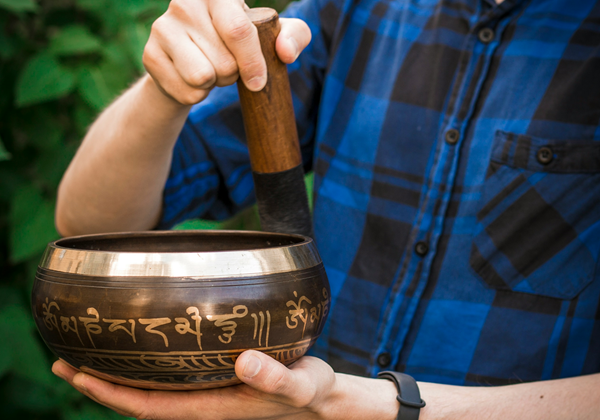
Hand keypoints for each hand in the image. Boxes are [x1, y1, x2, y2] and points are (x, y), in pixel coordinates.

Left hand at [52, 350, 343, 419]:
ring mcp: (206, 395)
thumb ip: (274, 376)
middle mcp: (202, 404)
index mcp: (212, 408)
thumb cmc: (310, 393)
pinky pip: (169, 380)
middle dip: (99, 385)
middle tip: (62, 361)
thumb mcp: (300, 384)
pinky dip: (144, 369)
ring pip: (151, 390)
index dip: (110, 394)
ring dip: (118, 377)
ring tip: (88, 355)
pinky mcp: (214, 383)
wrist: (320, 401)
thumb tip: (242, 361)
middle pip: (138, 400)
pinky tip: (140, 352)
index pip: (149, 406)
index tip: (77, 375)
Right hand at [143, 0, 311, 105]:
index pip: (238, 31)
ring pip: (203, 77)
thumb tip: (285, 52)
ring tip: (210, 69)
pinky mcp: (150, 55)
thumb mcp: (271, 37)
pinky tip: (192, 78)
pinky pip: (187, 92)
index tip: (259, 83)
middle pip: (224, 62)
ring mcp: (163, 27)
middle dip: (232, 74)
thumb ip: (294, 37)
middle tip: (226, 64)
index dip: (252, 63)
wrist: (194, 62)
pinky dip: (196, 95)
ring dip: (214, 84)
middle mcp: (185, 2)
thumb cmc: (238, 45)